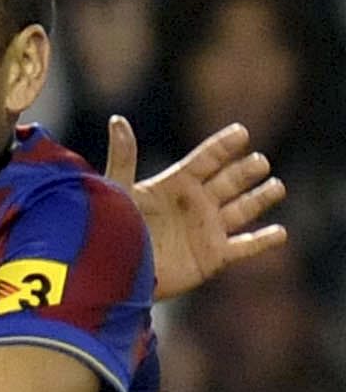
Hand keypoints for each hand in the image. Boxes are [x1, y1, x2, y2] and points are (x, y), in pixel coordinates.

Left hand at [108, 116, 286, 300]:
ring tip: (276, 186)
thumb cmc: (113, 228)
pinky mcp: (213, 256)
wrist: (114, 271)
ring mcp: (206, 229)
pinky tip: (279, 232)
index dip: (223, 146)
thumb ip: (123, 156)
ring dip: (260, 198)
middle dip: (245, 171)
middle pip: (229, 181)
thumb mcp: (118, 189)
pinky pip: (245, 247)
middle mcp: (195, 204)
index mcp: (174, 185)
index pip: (205, 160)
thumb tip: (117, 120)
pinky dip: (263, 241)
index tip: (241, 132)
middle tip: (259, 162)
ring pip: (242, 209)